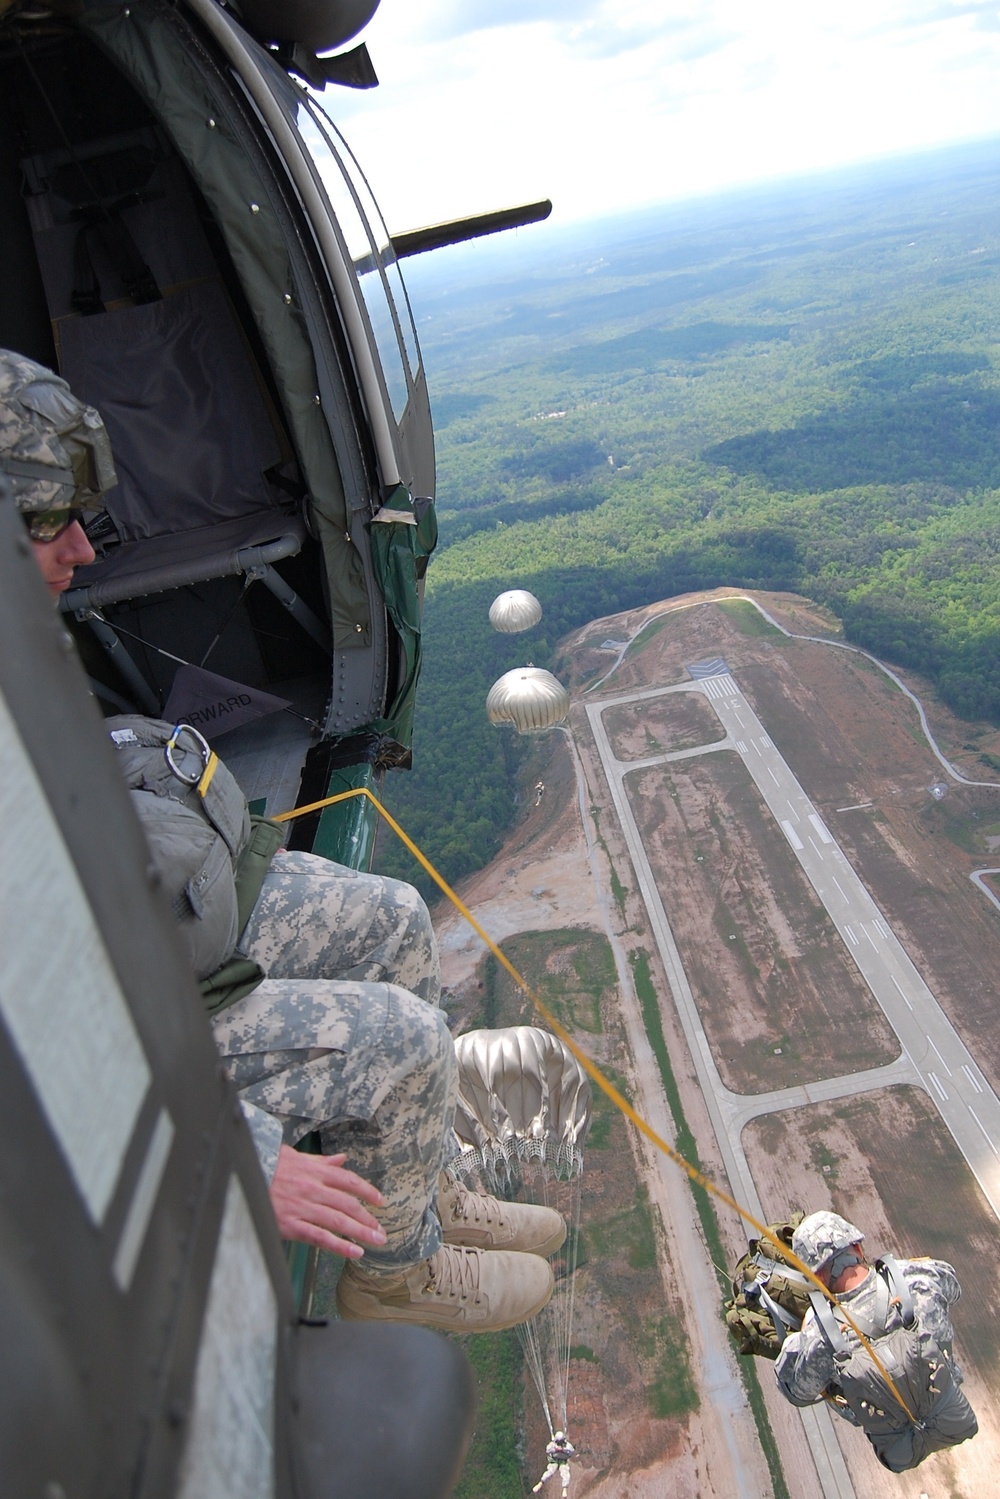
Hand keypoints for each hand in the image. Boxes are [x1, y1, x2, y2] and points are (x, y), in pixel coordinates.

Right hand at [269, 1146, 387, 1257]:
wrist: (243, 1177)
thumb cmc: (269, 1167)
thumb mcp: (296, 1157)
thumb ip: (321, 1161)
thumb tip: (342, 1158)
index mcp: (315, 1171)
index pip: (349, 1181)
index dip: (368, 1191)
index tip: (380, 1202)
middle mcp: (313, 1188)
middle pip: (348, 1204)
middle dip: (367, 1217)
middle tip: (381, 1230)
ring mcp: (303, 1208)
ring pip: (339, 1221)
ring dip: (361, 1232)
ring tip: (376, 1241)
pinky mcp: (292, 1225)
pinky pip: (320, 1237)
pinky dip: (340, 1246)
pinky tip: (355, 1252)